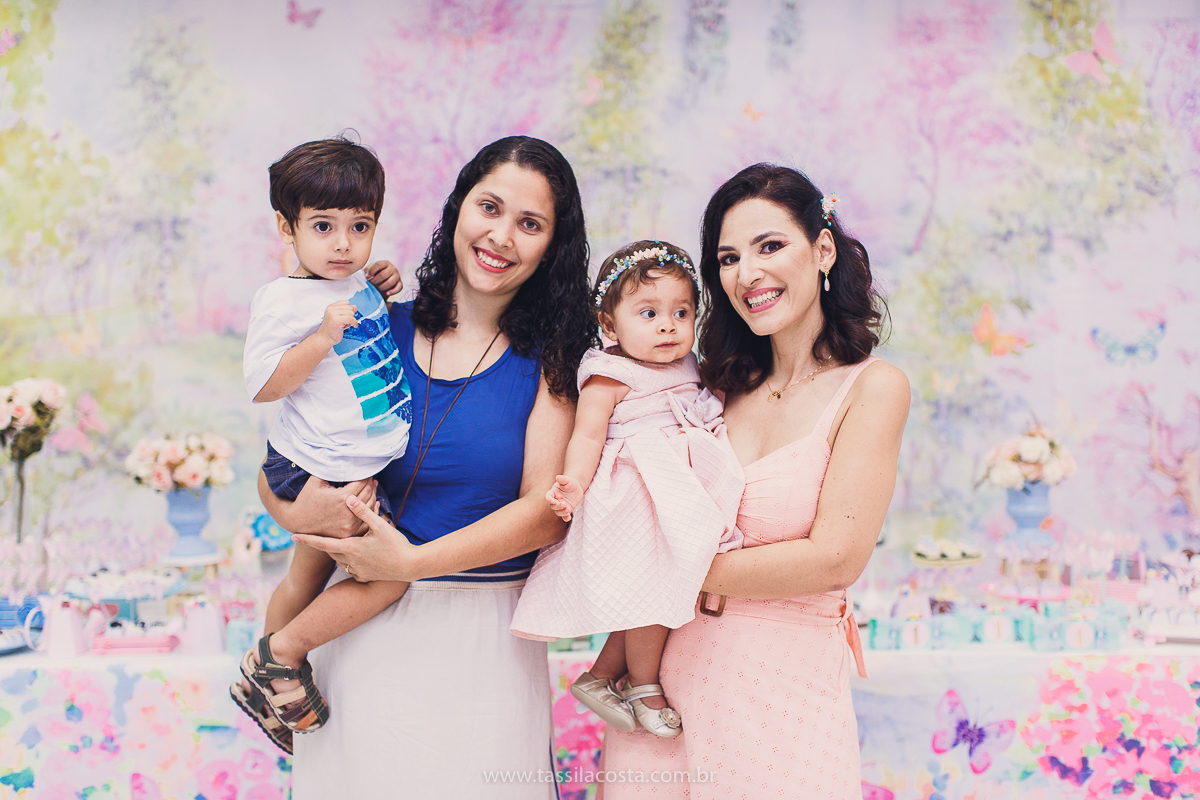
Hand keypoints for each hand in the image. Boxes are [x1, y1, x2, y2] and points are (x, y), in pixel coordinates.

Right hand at [260, 471, 375, 536]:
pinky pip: (366, 520)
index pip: (362, 482)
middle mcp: (348, 512)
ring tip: (372, 487)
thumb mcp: (316, 480)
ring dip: (372, 495)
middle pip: (368, 494)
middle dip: (370, 484)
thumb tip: (345, 458)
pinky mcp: (349, 532)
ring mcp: (350, 524)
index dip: (365, 475)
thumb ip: (332, 469)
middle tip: (371, 478)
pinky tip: (372, 503)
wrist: (298, 521)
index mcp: (342, 498)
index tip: (367, 471)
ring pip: (369, 507)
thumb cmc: (307, 498)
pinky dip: (370, 511)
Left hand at [294, 495, 423, 581]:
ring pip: (341, 560)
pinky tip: (361, 556)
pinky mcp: (364, 577)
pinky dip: (352, 561)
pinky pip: (352, 569)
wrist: (410, 566)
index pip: (323, 543)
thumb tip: (349, 498)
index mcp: (351, 547)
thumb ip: (363, 512)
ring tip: (347, 542)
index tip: (293, 537)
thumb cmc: (396, 545)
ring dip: (340, 551)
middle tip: (325, 534)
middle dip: (327, 543)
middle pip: (331, 551)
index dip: (307, 540)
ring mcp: (357, 571)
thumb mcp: (380, 525)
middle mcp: (351, 561)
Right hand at [319, 300, 357, 345]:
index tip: (346, 317)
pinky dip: (354, 323)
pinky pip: (351, 318)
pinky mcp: (337, 320)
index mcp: (331, 307)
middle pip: (350, 307)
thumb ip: (347, 311)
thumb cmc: (331, 329)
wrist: (324, 338)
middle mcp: (332, 309)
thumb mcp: (339, 317)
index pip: (346, 302)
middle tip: (345, 323)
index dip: (348, 310)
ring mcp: (333, 314)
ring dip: (351, 320)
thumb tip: (355, 307)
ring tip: (344, 325)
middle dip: (350, 316)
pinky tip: (353, 326)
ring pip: (351, 313)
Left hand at [365, 260, 402, 297]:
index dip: (371, 271)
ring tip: (376, 289)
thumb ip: (367, 271)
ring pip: (391, 282)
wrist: (382, 280)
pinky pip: (399, 288)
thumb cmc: (374, 274)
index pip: (378, 265)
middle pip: (383, 275)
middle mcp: (392, 268)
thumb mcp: (369, 270)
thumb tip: (366, 276)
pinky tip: (387, 294)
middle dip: (375, 281)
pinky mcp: (400, 283)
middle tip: (370, 284)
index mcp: (384, 263)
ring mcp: (397, 276)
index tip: (366, 277)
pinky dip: (393, 291)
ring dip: (382, 287)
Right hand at [545, 475, 582, 521]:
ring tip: (568, 509)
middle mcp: (555, 500)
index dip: (549, 499)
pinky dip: (566, 518)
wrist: (576, 487)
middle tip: (564, 504)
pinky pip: (564, 516)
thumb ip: (562, 479)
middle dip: (557, 506)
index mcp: (553, 492)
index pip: (548, 497)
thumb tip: (558, 477)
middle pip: (552, 506)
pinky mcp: (567, 509)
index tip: (553, 501)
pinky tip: (569, 518)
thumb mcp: (567, 480)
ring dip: (562, 512)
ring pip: (558, 512)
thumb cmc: (570, 482)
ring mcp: (561, 505)